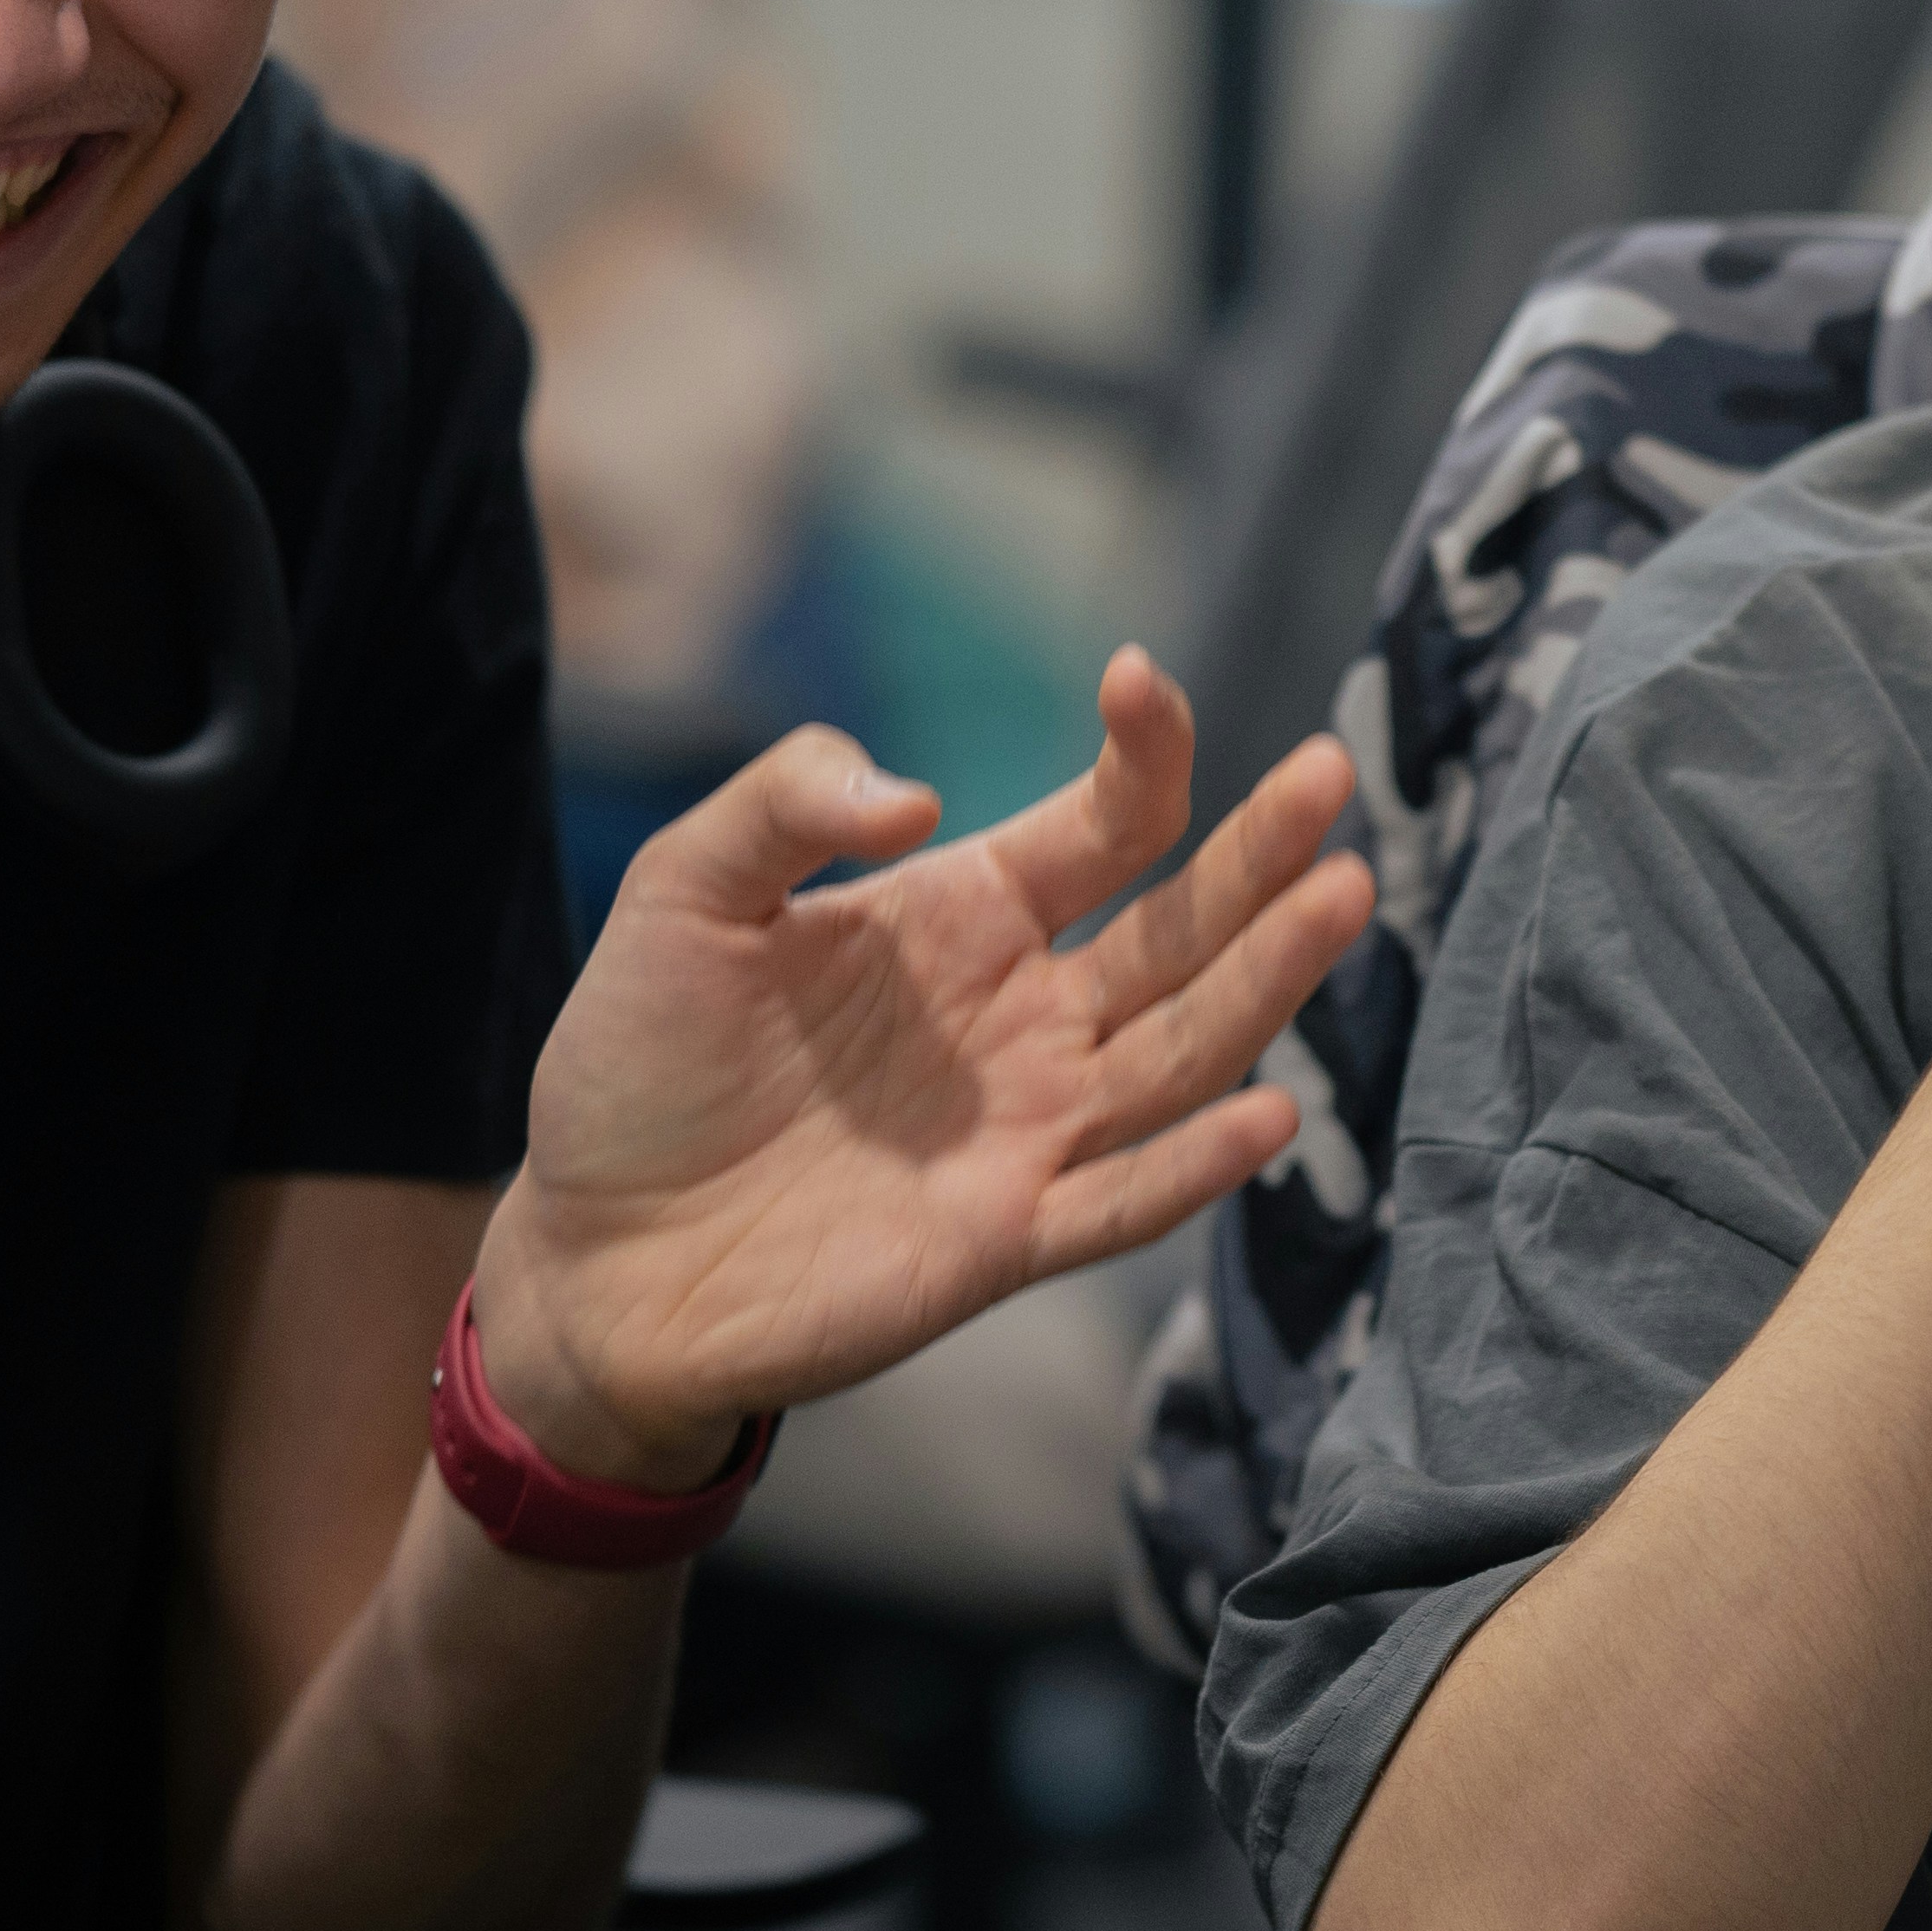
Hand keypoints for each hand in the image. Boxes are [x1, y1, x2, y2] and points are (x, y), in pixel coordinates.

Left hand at [473, 652, 1373, 1485]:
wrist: (592, 1252)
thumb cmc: (637, 1062)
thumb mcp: (685, 891)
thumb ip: (785, 803)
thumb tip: (924, 798)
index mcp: (966, 915)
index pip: (1105, 825)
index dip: (1143, 753)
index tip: (1140, 678)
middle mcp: (1025, 1015)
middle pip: (1180, 929)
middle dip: (1261, 855)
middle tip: (1329, 777)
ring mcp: (1029, 1129)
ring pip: (1185, 1048)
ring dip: (1267, 980)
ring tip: (1340, 897)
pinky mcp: (1005, 1240)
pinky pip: (1124, 1200)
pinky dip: (1196, 1165)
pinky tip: (1268, 1115)